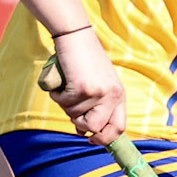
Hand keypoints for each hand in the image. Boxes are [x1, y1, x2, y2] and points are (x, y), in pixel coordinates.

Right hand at [46, 27, 126, 144]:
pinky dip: (57, 95)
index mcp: (119, 96)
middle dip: (80, 125)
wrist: (76, 37)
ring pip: (75, 116)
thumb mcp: (98, 84)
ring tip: (68, 85)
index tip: (91, 140)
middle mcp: (113, 96)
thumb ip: (96, 107)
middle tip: (73, 109)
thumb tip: (85, 133)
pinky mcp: (82, 88)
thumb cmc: (84, 61)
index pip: (119, 128)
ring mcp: (99, 93)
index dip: (105, 139)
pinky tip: (62, 81)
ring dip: (65, 104)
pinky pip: (64, 103)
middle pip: (97, 129)